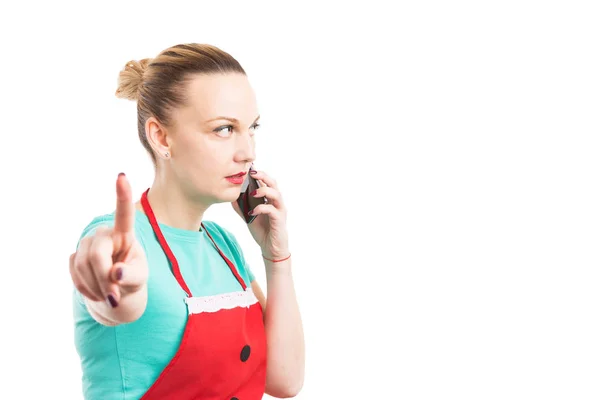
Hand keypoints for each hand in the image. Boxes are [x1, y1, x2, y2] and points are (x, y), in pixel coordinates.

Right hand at [69, 173, 147, 307]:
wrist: (116, 291)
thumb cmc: (132, 279)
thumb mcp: (140, 279)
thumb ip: (132, 276)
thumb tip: (117, 274)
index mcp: (126, 234)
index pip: (124, 213)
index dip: (122, 195)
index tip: (122, 176)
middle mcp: (104, 234)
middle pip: (97, 255)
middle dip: (104, 279)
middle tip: (115, 298)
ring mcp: (87, 244)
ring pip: (84, 267)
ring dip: (97, 288)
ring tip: (110, 296)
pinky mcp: (74, 257)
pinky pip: (76, 275)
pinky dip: (87, 290)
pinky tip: (97, 293)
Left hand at [232, 168, 289, 259]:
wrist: (271, 248)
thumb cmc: (262, 230)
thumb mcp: (248, 216)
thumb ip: (241, 206)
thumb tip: (231, 196)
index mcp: (270, 199)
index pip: (266, 181)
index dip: (259, 174)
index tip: (247, 169)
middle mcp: (277, 202)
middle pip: (274, 183)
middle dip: (263, 176)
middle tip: (252, 173)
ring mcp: (280, 210)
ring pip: (276, 194)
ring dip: (264, 190)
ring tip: (253, 193)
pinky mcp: (279, 219)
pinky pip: (272, 210)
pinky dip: (261, 208)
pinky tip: (252, 212)